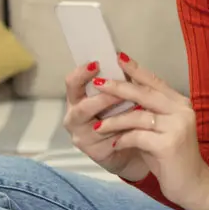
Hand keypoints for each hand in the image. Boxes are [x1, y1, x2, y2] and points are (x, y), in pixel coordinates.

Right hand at [61, 60, 149, 180]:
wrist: (132, 148)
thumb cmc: (123, 116)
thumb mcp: (120, 95)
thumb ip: (118, 79)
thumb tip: (122, 57)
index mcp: (77, 99)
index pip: (71, 83)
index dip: (81, 73)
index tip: (97, 64)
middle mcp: (74, 117)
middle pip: (81, 107)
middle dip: (103, 99)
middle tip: (121, 92)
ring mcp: (82, 136)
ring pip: (97, 125)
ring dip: (117, 116)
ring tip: (135, 108)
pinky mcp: (94, 152)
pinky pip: (109, 140)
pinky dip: (124, 132)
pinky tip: (136, 127)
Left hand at [91, 53, 208, 209]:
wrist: (195, 186)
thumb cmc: (174, 159)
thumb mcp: (162, 131)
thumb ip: (149, 114)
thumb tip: (122, 97)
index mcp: (180, 104)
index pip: (155, 82)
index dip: (136, 70)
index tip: (118, 58)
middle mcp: (181, 111)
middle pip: (144, 93)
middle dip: (118, 87)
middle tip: (98, 83)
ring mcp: (177, 127)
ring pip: (137, 115)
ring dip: (114, 121)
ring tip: (97, 126)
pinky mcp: (169, 145)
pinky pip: (137, 136)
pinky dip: (123, 139)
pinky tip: (115, 145)